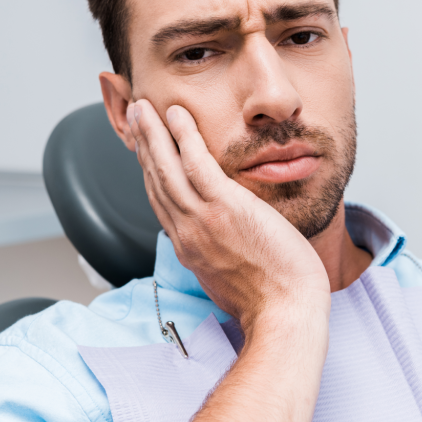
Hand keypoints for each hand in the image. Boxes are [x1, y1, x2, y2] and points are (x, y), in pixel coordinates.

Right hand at [125, 99, 330, 331]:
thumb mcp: (233, 279)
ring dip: (153, 134)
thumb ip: (222, 257)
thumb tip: (226, 248)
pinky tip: (176, 115)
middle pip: (156, 181)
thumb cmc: (272, 301)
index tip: (146, 152)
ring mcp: (202, 220)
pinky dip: (182, 136)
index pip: (163, 203)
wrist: (285, 313)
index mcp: (190, 249)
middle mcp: (187, 233)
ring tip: (145, 107)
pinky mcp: (224, 208)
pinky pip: (195, 164)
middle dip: (144, 146)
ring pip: (166, 168)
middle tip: (136, 118)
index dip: (151, 173)